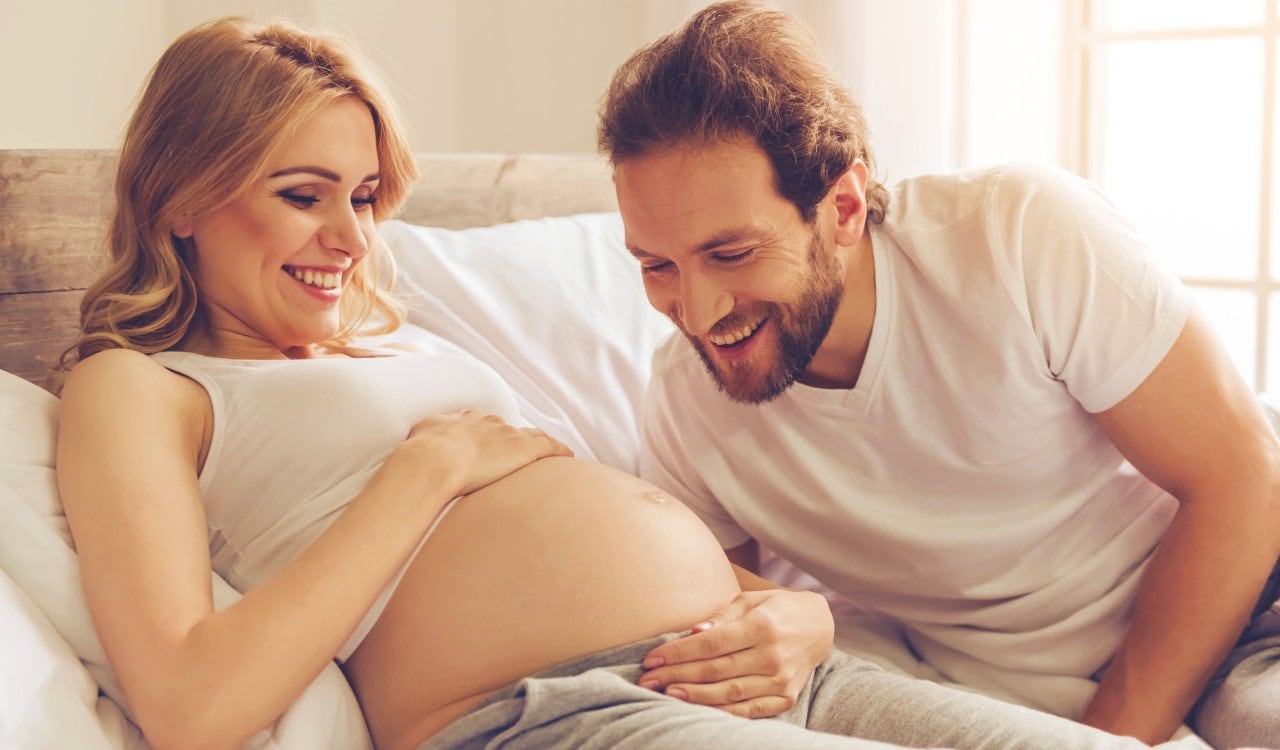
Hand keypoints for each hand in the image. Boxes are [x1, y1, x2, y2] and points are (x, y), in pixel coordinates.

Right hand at [386, 410, 572, 497]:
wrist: (432, 461)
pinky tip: (568, 457)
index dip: (488, 436)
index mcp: (463, 420)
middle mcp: (488, 422)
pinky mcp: (523, 449)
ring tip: (550, 454)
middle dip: (513, 439)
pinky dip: (559, 451)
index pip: (482, 424)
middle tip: (519, 453)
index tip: (492, 445)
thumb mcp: (417, 439)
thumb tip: (414, 448)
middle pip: (507, 429)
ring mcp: (507, 434)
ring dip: (540, 445)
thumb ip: (422, 439)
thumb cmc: (419, 456)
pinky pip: (549, 447)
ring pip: (531, 436)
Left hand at [637, 589, 833, 717]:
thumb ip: (722, 616)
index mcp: (761, 626)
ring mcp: (780, 680)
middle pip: (715, 670)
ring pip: (729, 693)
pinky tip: (698, 708)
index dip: (678, 653)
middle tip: (647, 680)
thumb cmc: (776, 608)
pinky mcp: (786, 698)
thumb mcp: (751, 600)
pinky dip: (722, 712)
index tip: (652, 659)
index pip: (711, 644)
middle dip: (676, 675)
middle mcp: (772, 655)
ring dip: (694, 696)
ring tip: (666, 694)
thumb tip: (694, 632)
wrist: (820, 626)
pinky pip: (749, 710)